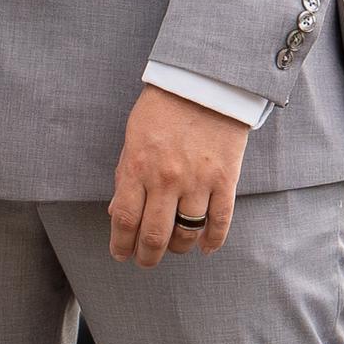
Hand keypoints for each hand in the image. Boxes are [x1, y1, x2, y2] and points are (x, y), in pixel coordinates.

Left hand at [110, 86, 247, 264]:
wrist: (204, 83)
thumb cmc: (163, 108)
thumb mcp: (132, 139)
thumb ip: (125, 177)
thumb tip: (118, 214)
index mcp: (137, 167)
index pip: (124, 220)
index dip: (121, 244)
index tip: (121, 254)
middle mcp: (166, 179)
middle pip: (154, 235)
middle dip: (147, 256)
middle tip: (145, 261)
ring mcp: (197, 181)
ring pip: (187, 233)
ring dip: (177, 248)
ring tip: (173, 249)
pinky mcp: (225, 180)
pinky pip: (220, 221)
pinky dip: (212, 241)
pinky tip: (204, 247)